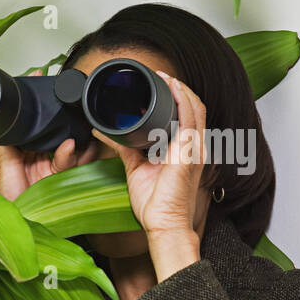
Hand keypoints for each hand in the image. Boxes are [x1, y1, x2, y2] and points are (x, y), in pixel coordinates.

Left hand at [0, 69, 100, 200]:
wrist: (24, 226)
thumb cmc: (9, 201)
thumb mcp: (3, 166)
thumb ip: (2, 142)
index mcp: (20, 151)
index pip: (28, 122)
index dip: (35, 103)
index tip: (38, 80)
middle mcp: (36, 156)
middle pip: (50, 130)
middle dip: (59, 115)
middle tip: (63, 98)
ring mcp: (51, 166)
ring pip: (65, 143)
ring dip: (71, 133)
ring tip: (75, 121)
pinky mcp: (63, 178)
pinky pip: (71, 161)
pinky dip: (71, 153)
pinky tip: (71, 146)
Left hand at [92, 70, 208, 281]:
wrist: (164, 224)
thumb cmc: (157, 204)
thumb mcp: (136, 167)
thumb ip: (124, 147)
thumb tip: (104, 131)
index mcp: (186, 150)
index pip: (188, 116)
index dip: (179, 98)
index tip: (161, 84)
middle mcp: (194, 147)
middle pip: (194, 107)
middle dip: (179, 88)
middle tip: (160, 75)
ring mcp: (194, 149)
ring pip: (195, 108)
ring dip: (181, 89)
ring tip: (164, 76)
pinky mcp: (189, 152)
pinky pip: (190, 119)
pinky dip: (183, 99)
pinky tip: (173, 86)